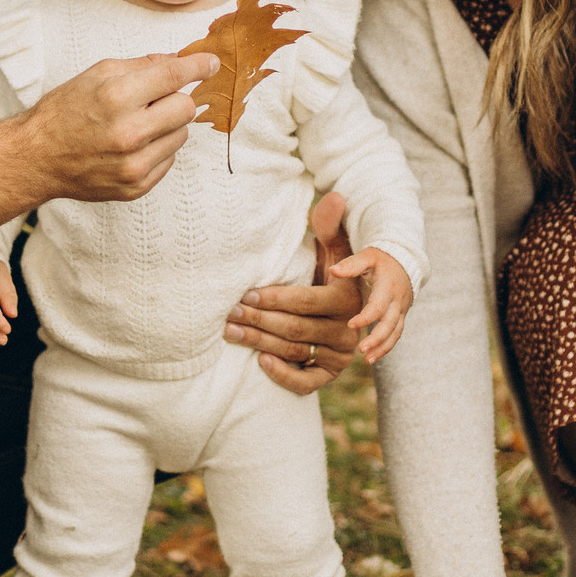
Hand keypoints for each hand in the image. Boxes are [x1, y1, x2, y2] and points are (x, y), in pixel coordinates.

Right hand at [0, 51, 217, 227]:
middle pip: (186, 108)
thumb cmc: (65, 111)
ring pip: (181, 135)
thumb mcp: (97, 74)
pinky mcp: (136, 186)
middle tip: (156, 98)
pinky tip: (131, 146)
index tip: (211, 62)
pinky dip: (157, 148)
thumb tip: (180, 59)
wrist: (38, 157)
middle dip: (177, 98)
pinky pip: (169, 159)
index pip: (174, 77)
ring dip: (167, 125)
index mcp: (116, 97)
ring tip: (136, 124)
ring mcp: (134, 164)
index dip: (199, 66)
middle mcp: (128, 133)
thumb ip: (142, 65)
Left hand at [226, 192, 362, 393]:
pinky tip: (260, 362)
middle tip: (229, 312)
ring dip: (260, 343)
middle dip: (259, 320)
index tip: (246, 293)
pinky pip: (307, 381)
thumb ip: (330, 225)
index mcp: (346, 300)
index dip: (275, 298)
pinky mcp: (329, 374)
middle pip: (296, 329)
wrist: (339, 309)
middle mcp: (346, 330)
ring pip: (296, 352)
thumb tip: (335, 195)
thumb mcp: (333, 248)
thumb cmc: (327, 273)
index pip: (307, 301)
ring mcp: (340, 355)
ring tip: (230, 331)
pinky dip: (284, 375)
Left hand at [334, 247, 412, 362]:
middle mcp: (397, 301)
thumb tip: (333, 270)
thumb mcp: (368, 257)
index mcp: (387, 287)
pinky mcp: (400, 317)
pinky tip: (372, 357)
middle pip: (389, 324)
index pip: (378, 306)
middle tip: (361, 350)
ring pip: (395, 333)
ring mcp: (401, 311)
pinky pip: (396, 335)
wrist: (405, 262)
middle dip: (376, 339)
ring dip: (382, 348)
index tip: (350, 325)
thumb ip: (351, 264)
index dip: (366, 317)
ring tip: (367, 359)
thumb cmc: (382, 260)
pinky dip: (386, 347)